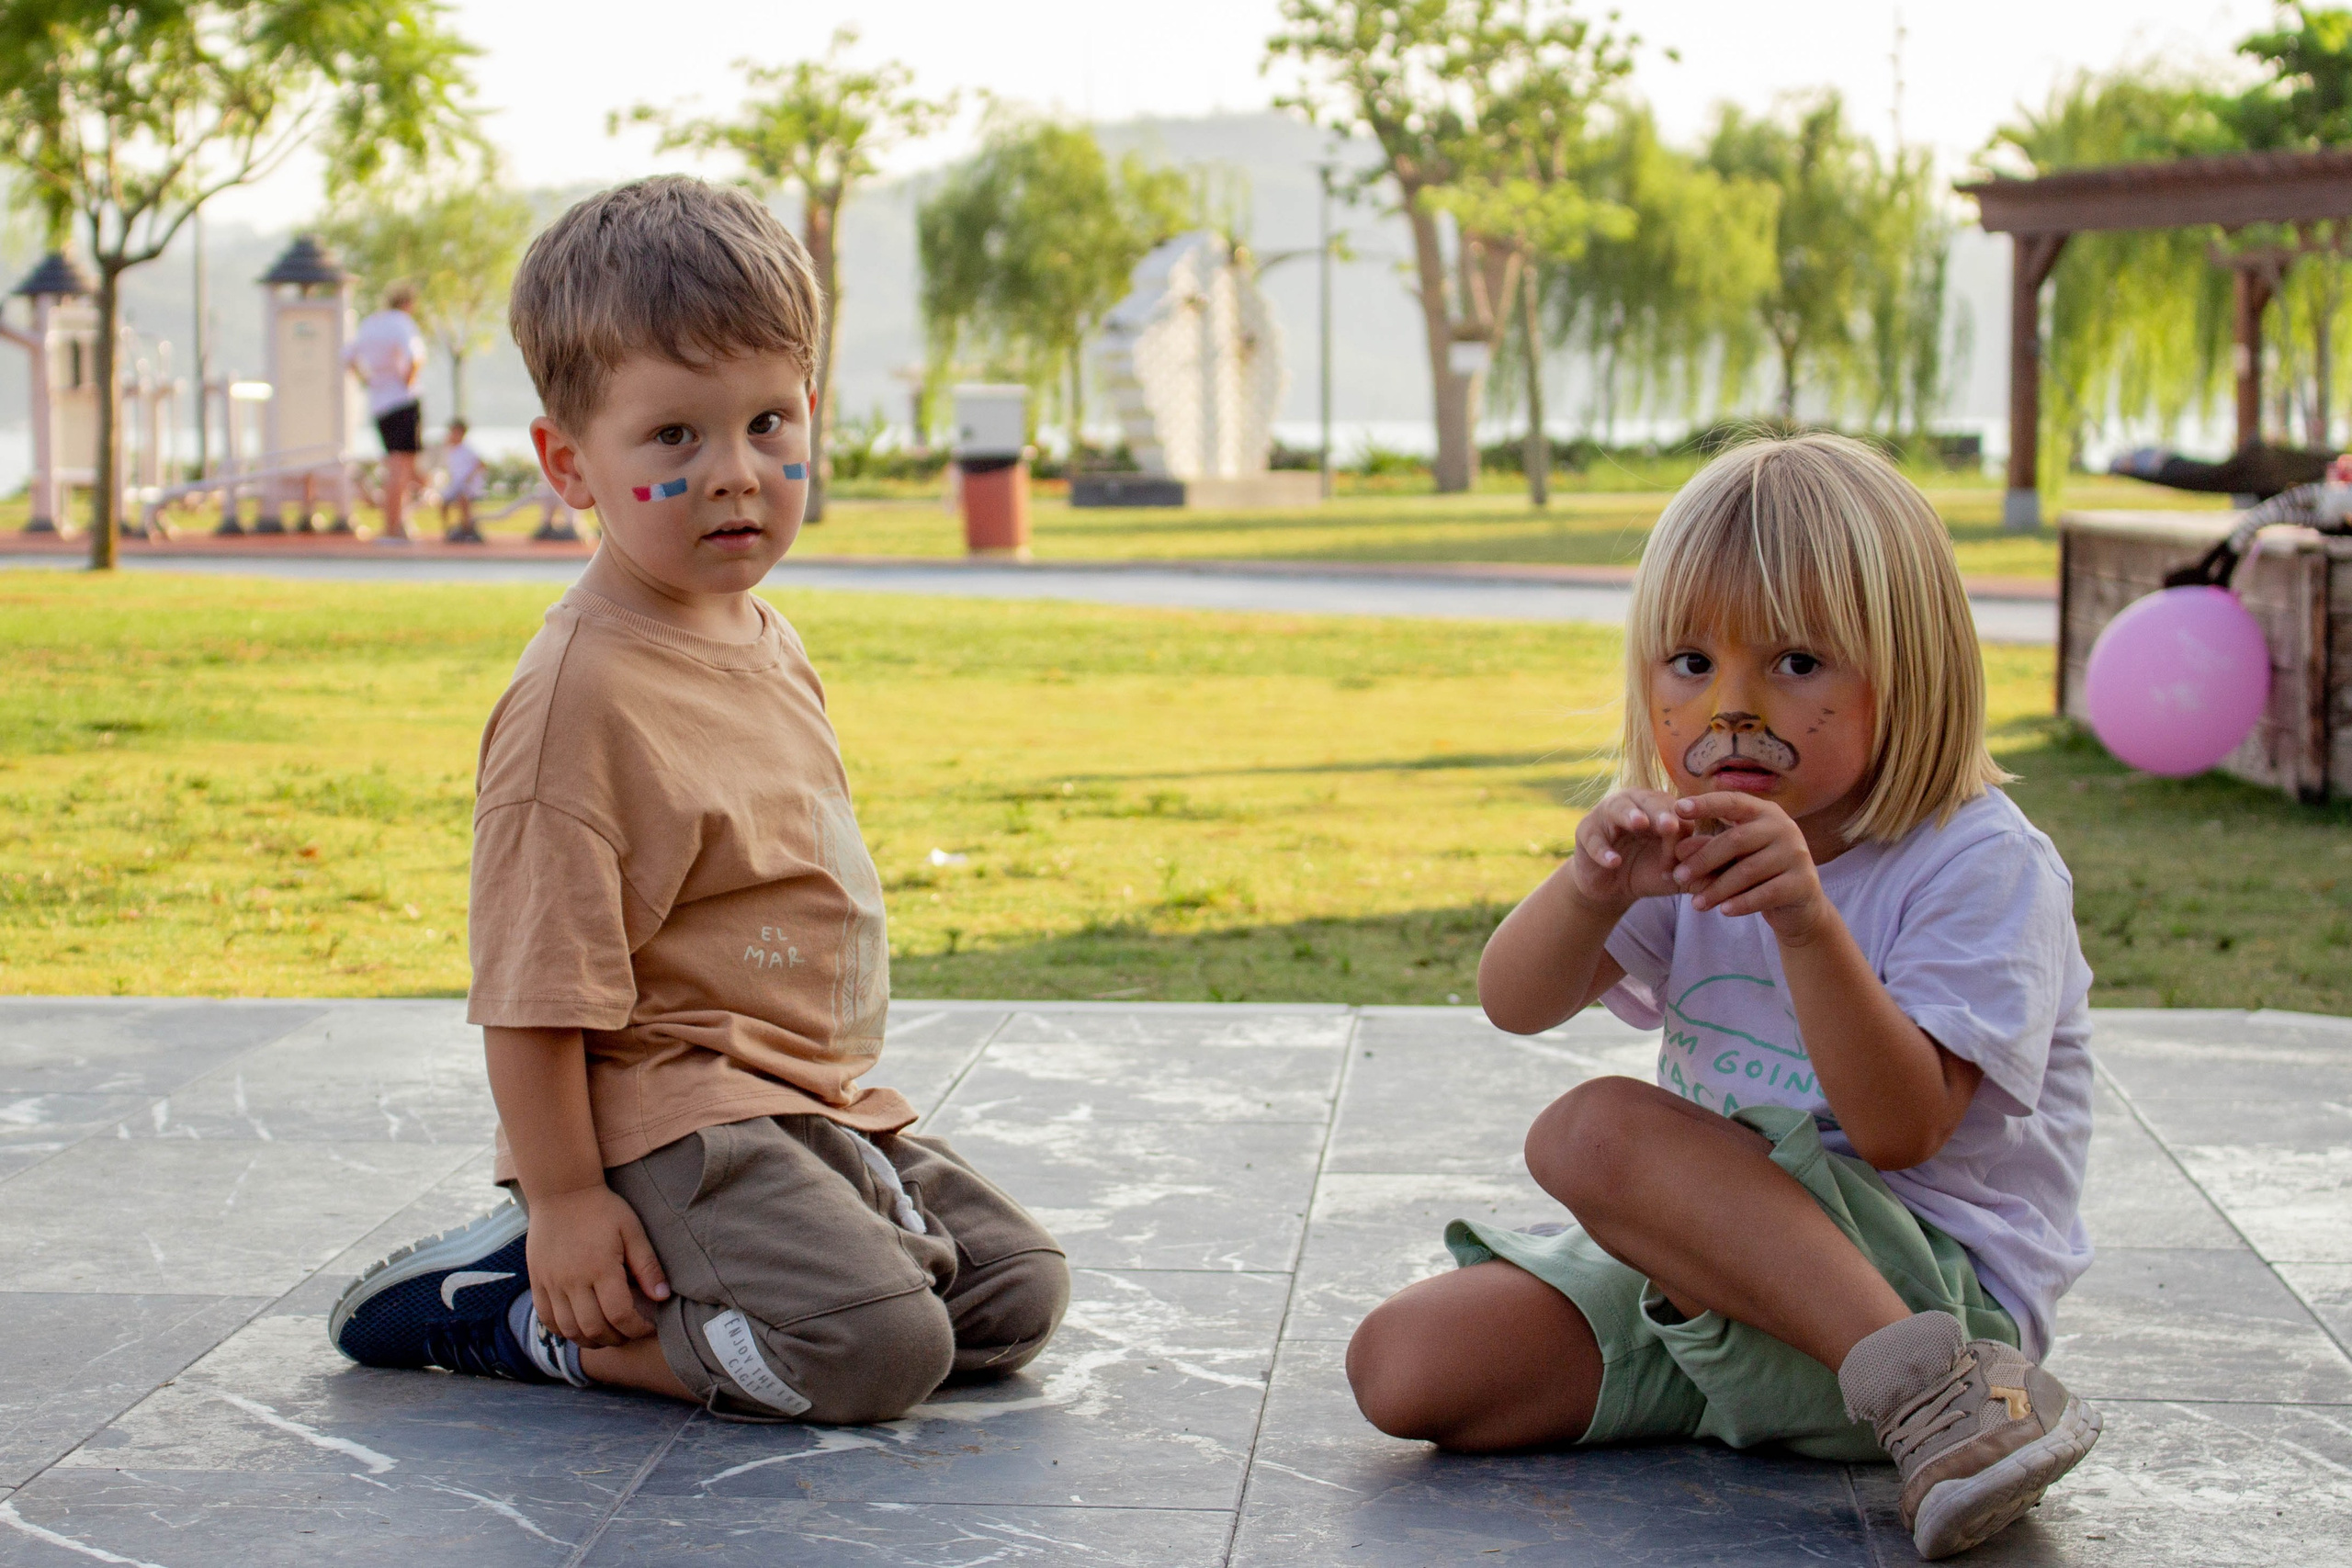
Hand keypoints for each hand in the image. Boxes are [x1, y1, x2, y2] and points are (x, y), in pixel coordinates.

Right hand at [524, 1185, 671, 1347]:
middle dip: (617, 1338)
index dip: (637, 1329)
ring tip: (607, 1334)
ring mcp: (551, 1283)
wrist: (561, 1192)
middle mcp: (572, 1280)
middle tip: (629, 1332)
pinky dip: (564, 1331)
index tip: (648, 1327)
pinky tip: (580, 1327)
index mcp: (600, 1268)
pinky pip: (547, 1319)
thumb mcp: (632, 1231)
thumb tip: (663, 1297)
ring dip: (591, 1340)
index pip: (620, 1315)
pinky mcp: (537, 1282)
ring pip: (569, 1329)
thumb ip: (647, 1266)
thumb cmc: (603, 1210)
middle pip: (593, 1328)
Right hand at [1570, 788, 1688, 909]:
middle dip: (1661, 812)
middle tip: (1670, 825)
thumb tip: (1724, 863)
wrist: (1611, 888)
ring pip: (1619, 808)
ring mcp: (1607, 814)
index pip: (1676, 812)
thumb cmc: (1647, 871)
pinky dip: (1604, 850)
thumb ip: (1697, 868)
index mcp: (1660, 808)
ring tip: (1640, 824)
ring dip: (1630, 815)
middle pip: (1650, 800)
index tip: (1684, 860)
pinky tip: (1614, 862)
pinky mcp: (1585, 831)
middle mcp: (1635, 803)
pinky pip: (1595, 838)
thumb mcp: (1674, 872)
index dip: (1682, 833)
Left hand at [1670, 792, 1828, 940]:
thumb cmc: (1759, 875)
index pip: (1733, 802)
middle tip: (1678, 877)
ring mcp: (1796, 854)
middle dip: (1703, 859)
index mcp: (1764, 813)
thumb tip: (1678, 849)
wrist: (1800, 906)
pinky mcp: (1803, 882)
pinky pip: (1766, 893)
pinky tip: (1724, 911)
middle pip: (1736, 840)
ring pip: (1748, 870)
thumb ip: (1708, 850)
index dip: (1706, 804)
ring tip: (1695, 904)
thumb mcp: (1732, 859)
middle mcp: (1784, 827)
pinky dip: (1742, 903)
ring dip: (1718, 888)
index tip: (1677, 808)